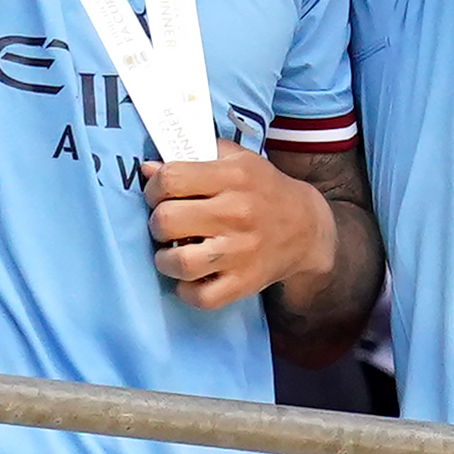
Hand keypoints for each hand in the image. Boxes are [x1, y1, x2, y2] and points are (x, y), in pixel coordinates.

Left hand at [141, 145, 337, 310]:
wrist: (306, 228)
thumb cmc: (262, 188)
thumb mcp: (236, 159)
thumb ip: (192, 157)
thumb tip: (147, 169)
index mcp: (232, 177)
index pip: (171, 179)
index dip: (154, 188)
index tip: (159, 195)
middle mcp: (236, 213)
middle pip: (167, 221)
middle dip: (156, 223)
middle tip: (166, 225)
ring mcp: (240, 252)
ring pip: (180, 263)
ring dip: (164, 259)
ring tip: (171, 252)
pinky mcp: (244, 283)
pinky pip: (202, 297)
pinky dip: (186, 290)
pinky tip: (189, 278)